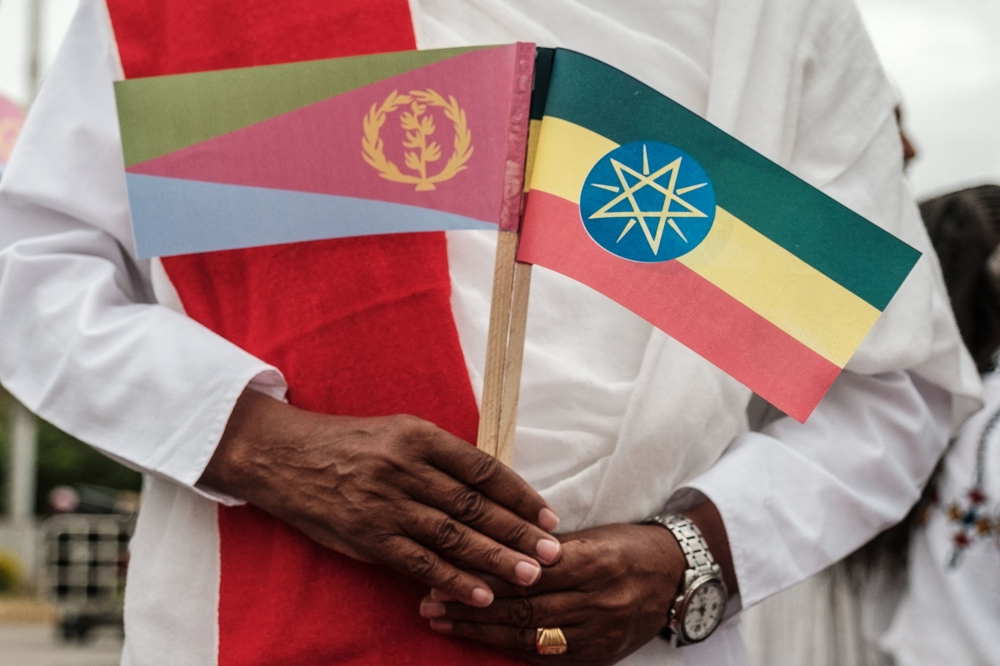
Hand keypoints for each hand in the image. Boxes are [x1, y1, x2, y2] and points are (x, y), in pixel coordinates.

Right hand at [200, 389, 562, 607]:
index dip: (519, 493)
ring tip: (530, 575)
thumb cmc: (348, 443)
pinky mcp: (367, 536)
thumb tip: (489, 486)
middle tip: (553, 551)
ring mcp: (385, 504)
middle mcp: (405, 468)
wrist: (284, 456)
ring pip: (452, 535)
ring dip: (495, 558)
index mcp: (418, 435)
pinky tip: (481, 593)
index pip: (482, 468)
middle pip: (474, 505)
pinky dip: (453, 579)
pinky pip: (418, 561)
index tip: (547, 514)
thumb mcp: (396, 432)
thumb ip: (438, 457)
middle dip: (517, 531)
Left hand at [419, 523, 685, 664]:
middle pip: (522, 607)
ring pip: (528, 635)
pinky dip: (510, 648)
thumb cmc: (628, 545)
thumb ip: (545, 548)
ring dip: (480, 631)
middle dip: (470, 606)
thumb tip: (489, 547)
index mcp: (595, 561)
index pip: (526, 572)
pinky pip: (547, 656)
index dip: (482, 574)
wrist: (677, 575)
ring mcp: (600, 632)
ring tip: (443, 621)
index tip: (443, 570)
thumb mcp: (591, 535)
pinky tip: (481, 641)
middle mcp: (598, 600)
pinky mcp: (601, 655)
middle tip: (429, 601)